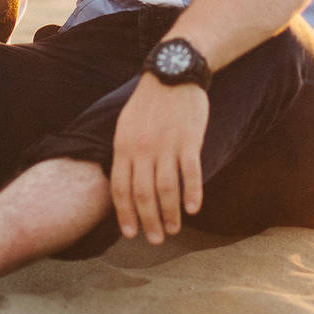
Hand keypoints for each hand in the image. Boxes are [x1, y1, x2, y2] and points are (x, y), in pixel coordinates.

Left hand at [110, 74, 208, 244]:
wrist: (172, 74)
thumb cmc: (149, 103)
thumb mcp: (126, 126)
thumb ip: (125, 154)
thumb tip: (123, 184)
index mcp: (123, 147)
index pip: (120, 189)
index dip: (125, 214)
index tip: (131, 233)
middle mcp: (142, 149)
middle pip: (143, 194)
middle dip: (148, 221)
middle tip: (155, 239)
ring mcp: (166, 145)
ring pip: (166, 189)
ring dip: (170, 214)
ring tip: (174, 229)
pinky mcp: (188, 140)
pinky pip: (190, 173)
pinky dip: (192, 193)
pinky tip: (193, 208)